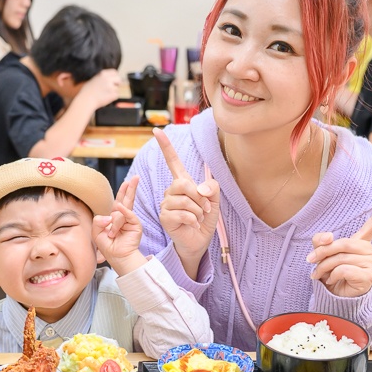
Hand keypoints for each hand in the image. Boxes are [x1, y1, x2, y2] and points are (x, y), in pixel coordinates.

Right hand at [76, 68, 121, 108]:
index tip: (114, 80)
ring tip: (104, 94)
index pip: (114, 72)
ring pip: (117, 88)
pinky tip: (105, 98)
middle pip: (119, 79)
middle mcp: (108, 78)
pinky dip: (112, 97)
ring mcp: (111, 86)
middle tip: (113, 87)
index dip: (115, 76)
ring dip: (112, 91)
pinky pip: (116, 95)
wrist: (86, 100)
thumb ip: (103, 78)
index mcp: (103, 73)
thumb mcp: (95, 79)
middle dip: (117, 83)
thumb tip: (110, 79)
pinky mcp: (113, 94)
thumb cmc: (87, 91)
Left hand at [93, 177, 146, 274]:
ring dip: (114, 224)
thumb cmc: (108, 247)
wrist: (118, 258)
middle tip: (136, 177)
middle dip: (131, 188)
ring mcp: (131, 221)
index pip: (119, 201)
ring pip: (120, 212)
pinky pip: (128, 215)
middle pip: (127, 199)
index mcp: (115, 218)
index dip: (123, 192)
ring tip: (113, 235)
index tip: (127, 182)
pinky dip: (122, 217)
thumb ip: (98, 221)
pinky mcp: (136, 225)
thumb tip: (110, 215)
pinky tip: (117, 221)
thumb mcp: (96, 233)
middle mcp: (124, 217)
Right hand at [156, 128, 219, 277]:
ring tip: (198, 218)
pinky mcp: (164, 217)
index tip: (156, 130)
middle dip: (200, 198)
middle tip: (205, 209)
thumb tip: (200, 189)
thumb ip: (212, 188)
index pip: (173, 161)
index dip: (165, 146)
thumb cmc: (205, 219)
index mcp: (183, 183)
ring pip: (184, 200)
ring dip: (198, 211)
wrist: (199, 240)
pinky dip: (193, 220)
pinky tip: (192, 224)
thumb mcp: (215, 201)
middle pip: (184, 184)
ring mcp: (166, 204)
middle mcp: (171, 191)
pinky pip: (182, 213)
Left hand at [307, 194, 371, 297]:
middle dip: (322, 252)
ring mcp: (371, 264)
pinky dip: (332, 275)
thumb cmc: (331, 274)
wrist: (334, 297)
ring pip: (341, 258)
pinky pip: (344, 269)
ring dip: (324, 267)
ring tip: (320, 274)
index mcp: (360, 242)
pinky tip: (332, 280)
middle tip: (310, 261)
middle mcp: (369, 251)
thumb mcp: (321, 254)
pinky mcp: (368, 276)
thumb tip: (328, 237)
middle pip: (343, 243)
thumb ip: (321, 241)